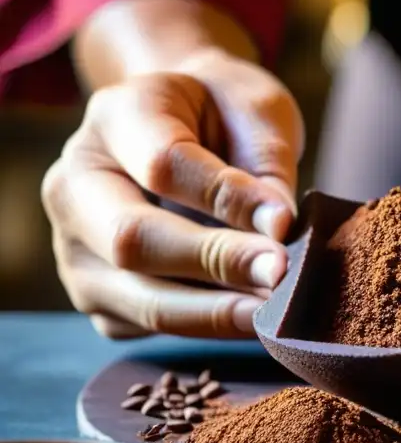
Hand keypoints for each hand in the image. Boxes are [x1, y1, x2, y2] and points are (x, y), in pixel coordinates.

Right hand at [41, 49, 303, 338]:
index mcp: (115, 117)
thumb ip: (265, 170)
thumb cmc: (229, 117)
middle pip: (131, 240)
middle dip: (215, 265)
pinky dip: (206, 327)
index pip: (163, 165)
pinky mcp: (95, 295)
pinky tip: (252, 314)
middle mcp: (74, 183)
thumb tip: (277, 232)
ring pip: (138, 298)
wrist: (193, 130)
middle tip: (282, 277)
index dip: (227, 201)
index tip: (285, 224)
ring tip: (276, 310)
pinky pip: (149, 326)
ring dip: (216, 312)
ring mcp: (74, 245)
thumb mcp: (256, 114)